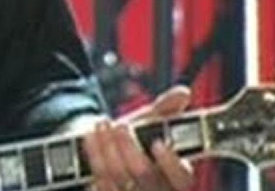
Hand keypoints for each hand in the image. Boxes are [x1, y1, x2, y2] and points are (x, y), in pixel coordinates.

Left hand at [81, 86, 195, 190]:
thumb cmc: (137, 136)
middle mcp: (157, 188)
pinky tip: (92, 135)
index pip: (182, 177)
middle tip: (120, 125)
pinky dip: (94, 153)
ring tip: (103, 124)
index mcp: (177, 175)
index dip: (170, 163)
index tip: (157, 143)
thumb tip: (182, 93)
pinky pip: (100, 179)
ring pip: (118, 176)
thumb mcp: (152, 122)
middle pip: (144, 174)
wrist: (108, 146)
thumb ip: (167, 109)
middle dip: (129, 146)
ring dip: (108, 146)